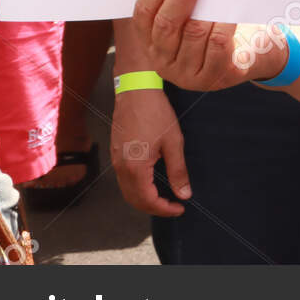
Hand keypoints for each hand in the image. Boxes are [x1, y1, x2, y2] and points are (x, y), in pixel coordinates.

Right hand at [110, 86, 188, 216]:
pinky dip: (137, 188)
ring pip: (127, 191)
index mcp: (135, 168)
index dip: (165, 209)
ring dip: (144, 199)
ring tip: (165, 197)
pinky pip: (124, 180)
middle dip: (154, 208)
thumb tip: (184, 194)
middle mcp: (121, 168)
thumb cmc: (156, 113)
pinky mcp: (115, 153)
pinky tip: (152, 182)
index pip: (148, 200)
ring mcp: (115, 161)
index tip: (180, 208)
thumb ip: (178, 171)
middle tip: (174, 206)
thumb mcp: (173, 142)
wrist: (135, 90)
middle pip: (134, 200)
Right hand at [131, 0, 286, 91]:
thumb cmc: (217, 26)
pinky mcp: (216, 77)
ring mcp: (188, 75)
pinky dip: (224, 22)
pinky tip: (231, 10)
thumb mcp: (194, 13)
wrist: (253, 54)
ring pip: (193, 31)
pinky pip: (218, 42)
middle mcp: (164, 62)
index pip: (143, 14)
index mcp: (151, 43)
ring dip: (206, 5)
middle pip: (166, 23)